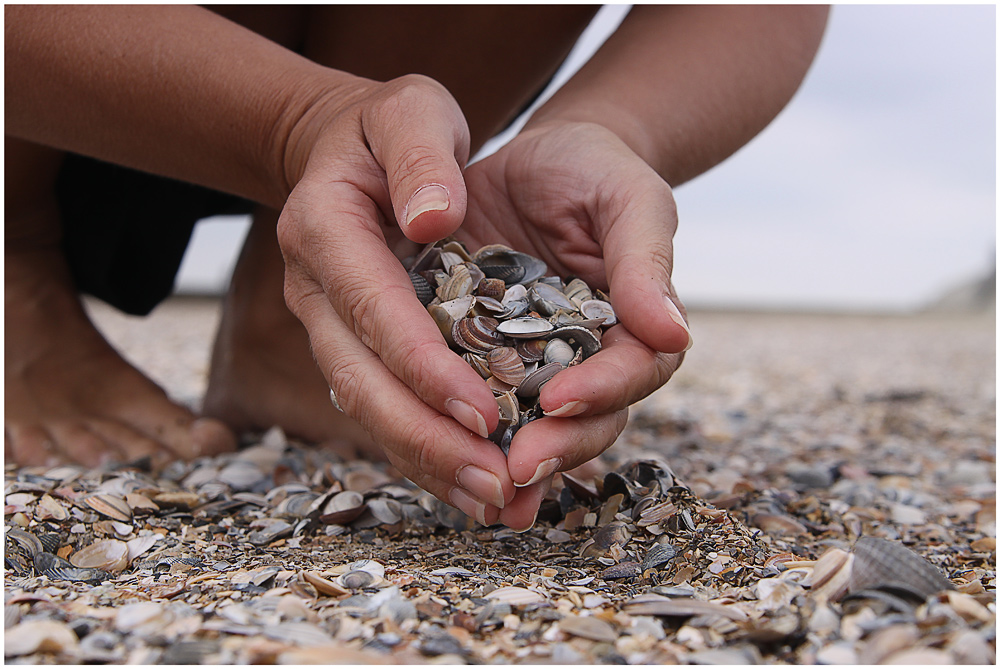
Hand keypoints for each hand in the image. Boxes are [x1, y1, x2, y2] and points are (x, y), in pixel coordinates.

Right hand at [277, 74, 516, 524]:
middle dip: (427, 438)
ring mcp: (326, 325)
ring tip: (494, 500)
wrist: (349, 151)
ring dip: (427, 462)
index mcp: (325, 228)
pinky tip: (471, 487)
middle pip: (361, 381)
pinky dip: (423, 453)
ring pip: (367, 410)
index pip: (373, 308)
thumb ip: (423, 155)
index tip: (482, 411)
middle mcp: (313, 289)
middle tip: (495, 482)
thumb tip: (434, 219)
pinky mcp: (350, 347)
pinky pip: (382, 409)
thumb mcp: (412, 109)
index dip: (424, 366)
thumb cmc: (391, 126)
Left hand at [459, 121, 691, 529]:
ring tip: (479, 493)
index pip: (631, 372)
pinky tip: (430, 454)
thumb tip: (674, 333)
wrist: (537, 162)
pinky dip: (453, 431)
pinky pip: (467, 399)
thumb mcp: (628, 199)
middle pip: (582, 420)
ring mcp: (529, 364)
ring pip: (525, 425)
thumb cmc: (596, 172)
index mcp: (632, 329)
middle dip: (553, 448)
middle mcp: (583, 360)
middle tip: (515, 470)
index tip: (563, 399)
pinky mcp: (477, 356)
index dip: (601, 391)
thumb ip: (644, 260)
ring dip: (502, 463)